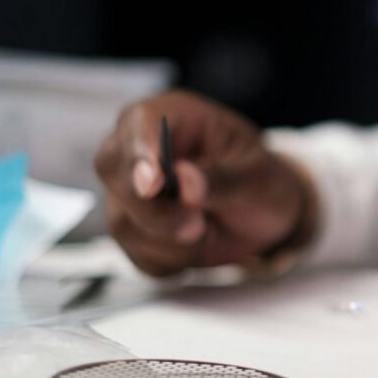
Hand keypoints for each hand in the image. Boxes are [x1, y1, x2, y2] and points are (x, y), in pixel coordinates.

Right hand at [94, 90, 315, 275]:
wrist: (264, 217)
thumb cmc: (262, 183)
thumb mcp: (258, 177)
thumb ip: (222, 179)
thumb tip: (185, 181)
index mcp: (176, 116)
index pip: (141, 120)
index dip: (141, 151)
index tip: (153, 184)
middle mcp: (143, 147)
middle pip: (112, 169)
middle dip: (153, 209)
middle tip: (197, 225)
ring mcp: (131, 189)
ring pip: (122, 221)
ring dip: (170, 241)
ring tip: (209, 230)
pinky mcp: (133, 227)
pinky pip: (136, 254)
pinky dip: (171, 261)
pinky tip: (198, 244)